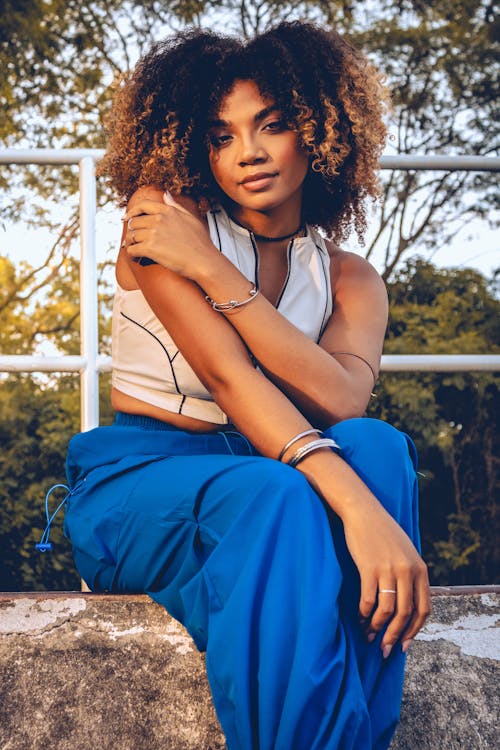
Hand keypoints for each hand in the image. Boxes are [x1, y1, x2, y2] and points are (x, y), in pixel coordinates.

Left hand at [123, 191, 217, 279]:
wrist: (204, 261)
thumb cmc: (200, 243)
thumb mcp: (190, 218)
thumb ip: (175, 206)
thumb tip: (165, 194)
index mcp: (167, 211)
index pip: (142, 205)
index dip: (131, 212)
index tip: (126, 218)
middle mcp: (158, 219)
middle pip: (134, 222)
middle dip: (133, 232)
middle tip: (135, 241)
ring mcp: (153, 233)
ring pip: (131, 236)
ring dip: (132, 244)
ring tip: (137, 251)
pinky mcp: (150, 248)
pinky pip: (131, 250)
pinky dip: (132, 255)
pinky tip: (137, 258)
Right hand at [342, 500, 429, 656]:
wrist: (363, 511)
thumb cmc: (383, 533)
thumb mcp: (406, 552)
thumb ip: (411, 575)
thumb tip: (407, 607)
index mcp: (420, 569)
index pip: (424, 609)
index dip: (414, 631)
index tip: (404, 645)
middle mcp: (407, 571)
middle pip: (405, 614)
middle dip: (395, 636)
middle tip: (384, 649)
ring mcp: (388, 569)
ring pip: (387, 610)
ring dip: (376, 627)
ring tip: (368, 635)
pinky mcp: (369, 568)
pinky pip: (368, 599)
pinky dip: (363, 613)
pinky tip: (359, 618)